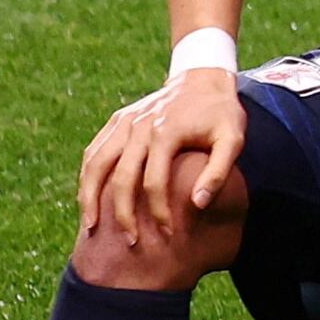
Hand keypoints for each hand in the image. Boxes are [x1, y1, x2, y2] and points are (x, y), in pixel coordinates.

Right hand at [81, 68, 247, 237]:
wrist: (203, 77)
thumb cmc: (222, 114)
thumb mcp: (233, 138)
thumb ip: (218, 171)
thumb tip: (198, 204)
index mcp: (166, 133)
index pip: (154, 183)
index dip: (158, 212)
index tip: (166, 233)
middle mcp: (139, 128)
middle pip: (120, 178)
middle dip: (122, 214)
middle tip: (129, 242)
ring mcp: (124, 122)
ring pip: (96, 165)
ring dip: (89, 197)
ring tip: (91, 226)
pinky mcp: (117, 120)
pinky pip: (94, 151)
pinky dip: (87, 176)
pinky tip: (87, 197)